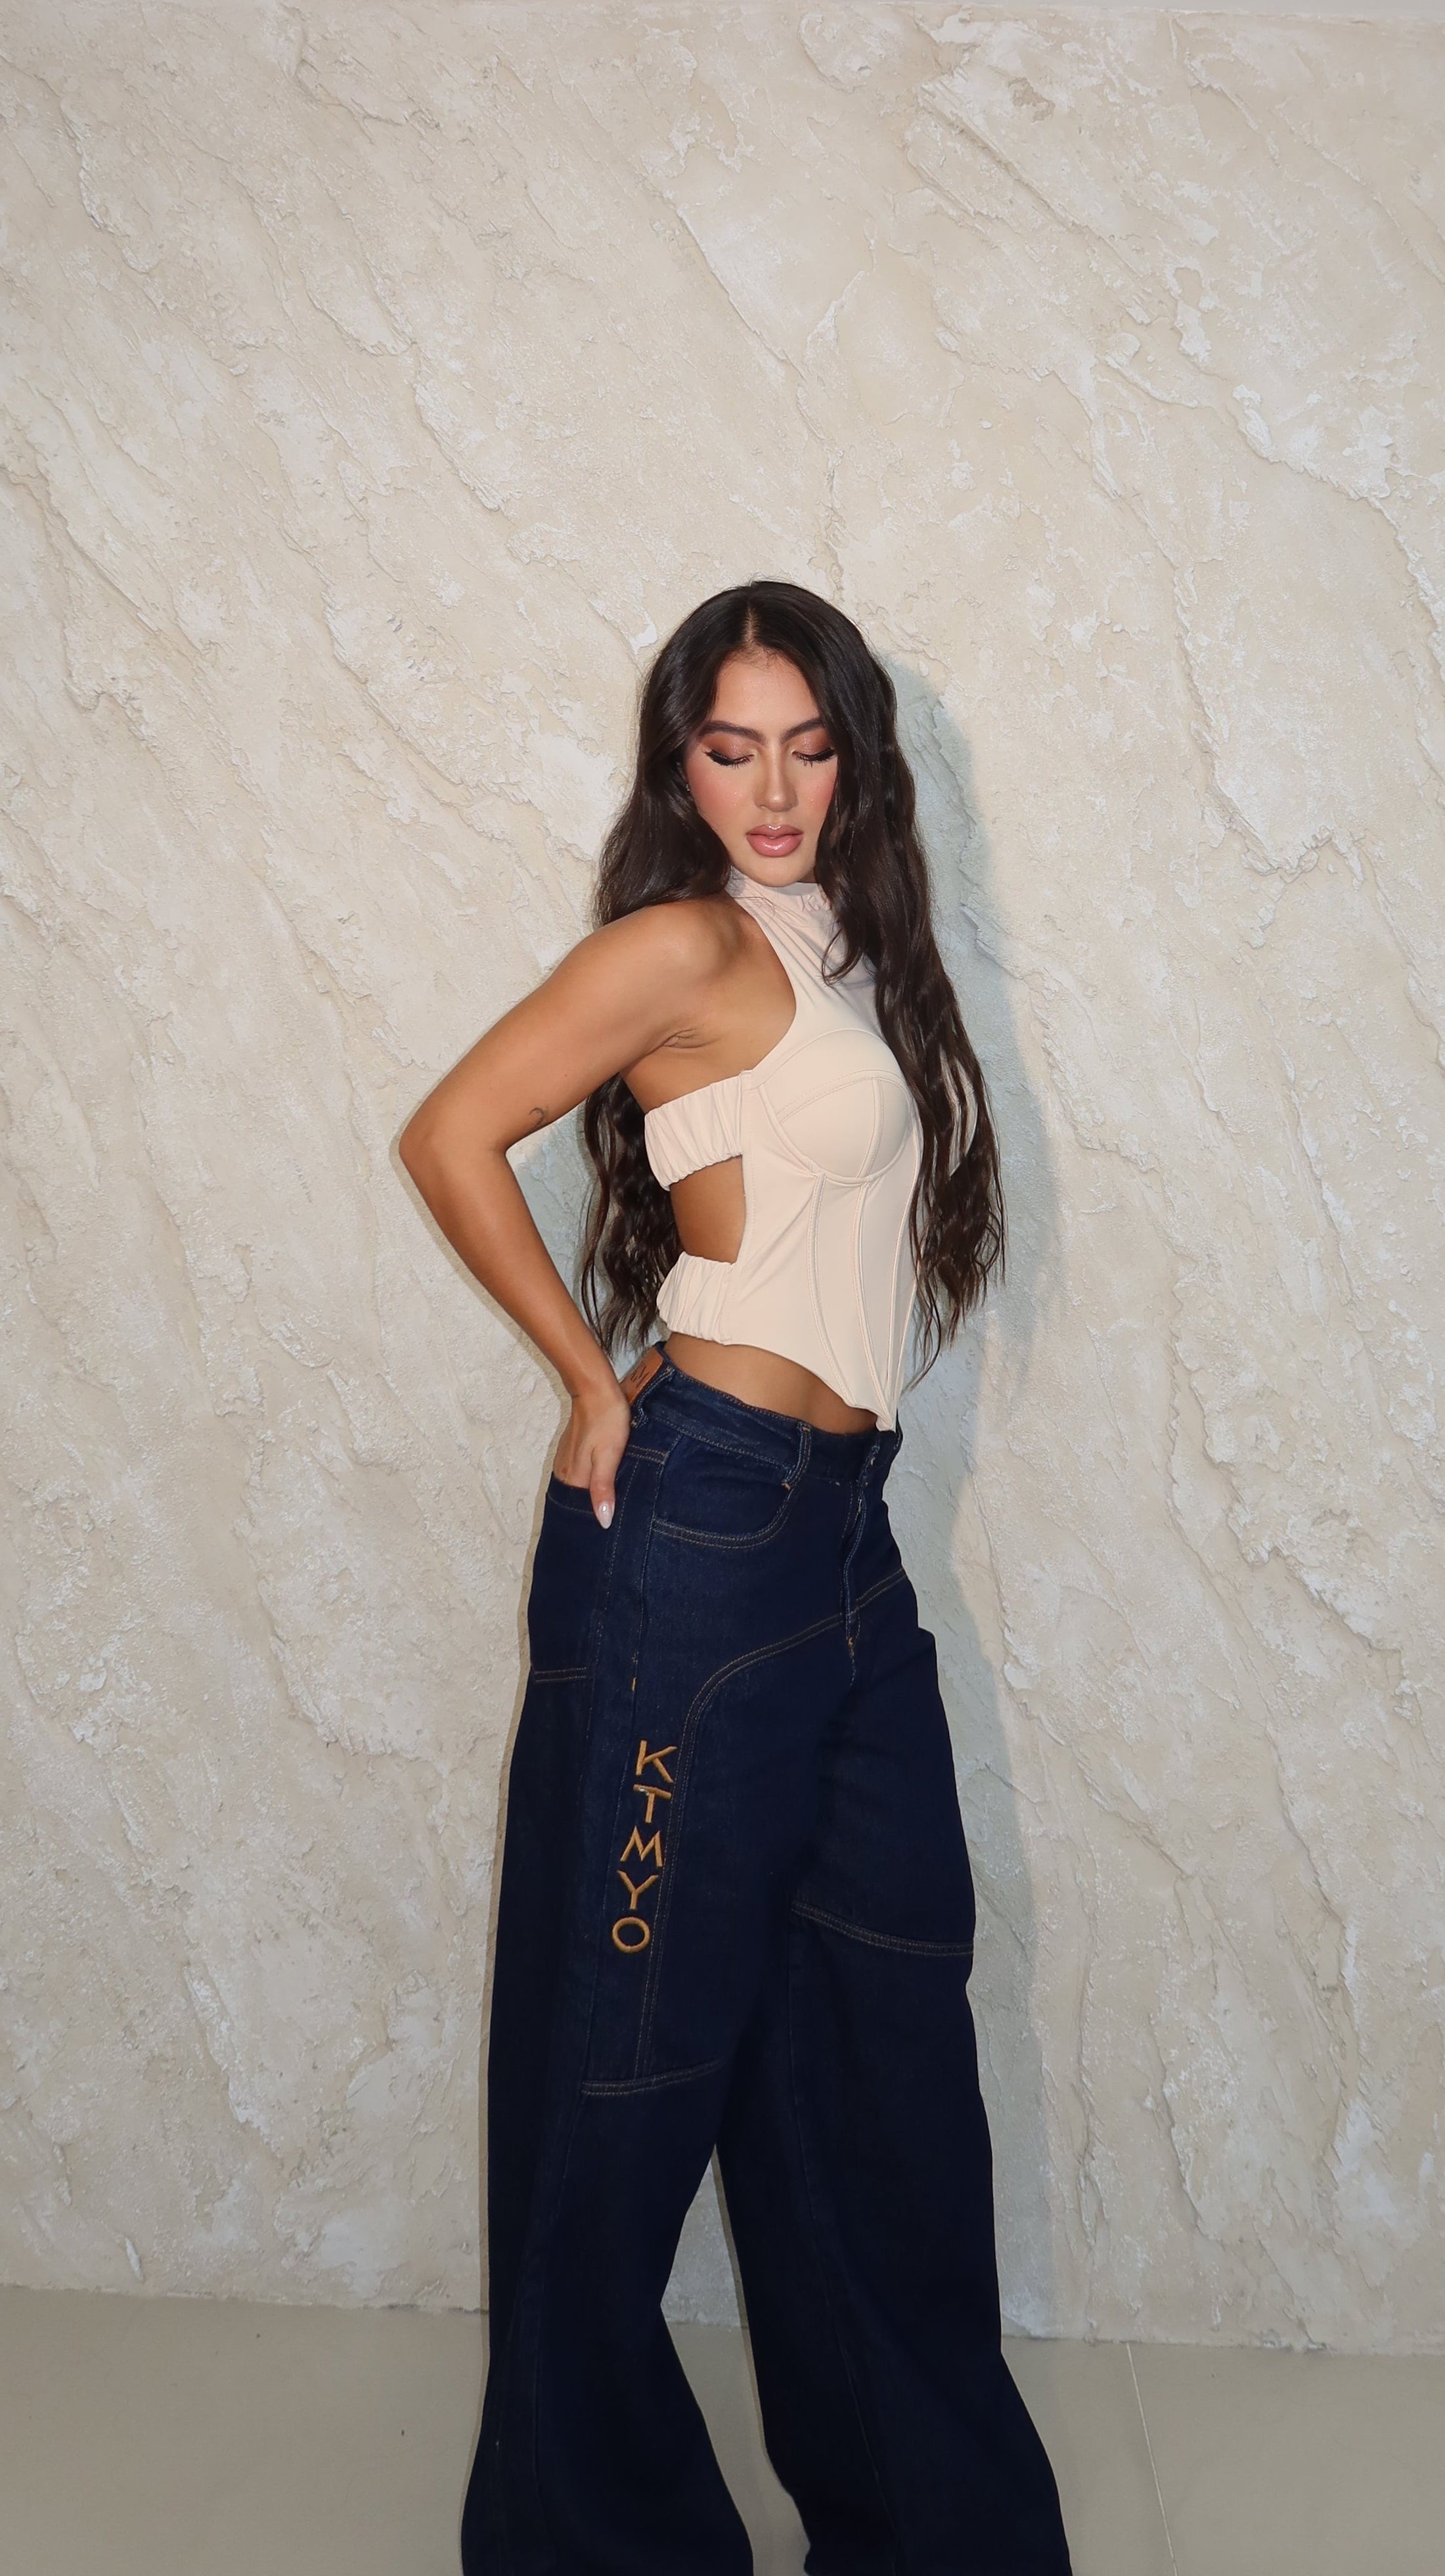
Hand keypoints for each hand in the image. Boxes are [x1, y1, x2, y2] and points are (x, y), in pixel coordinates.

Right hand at [553, 1377, 633, 1526]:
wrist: (596, 1390)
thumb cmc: (607, 1422)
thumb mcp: (610, 1456)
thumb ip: (603, 1488)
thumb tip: (603, 1521)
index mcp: (574, 1477)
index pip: (580, 1510)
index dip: (592, 1522)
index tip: (606, 1536)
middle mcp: (565, 1472)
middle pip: (575, 1501)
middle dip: (588, 1513)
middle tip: (608, 1528)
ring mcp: (566, 1459)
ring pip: (576, 1488)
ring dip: (587, 1499)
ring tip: (606, 1511)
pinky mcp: (571, 1450)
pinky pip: (577, 1476)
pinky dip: (586, 1485)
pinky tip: (600, 1487)